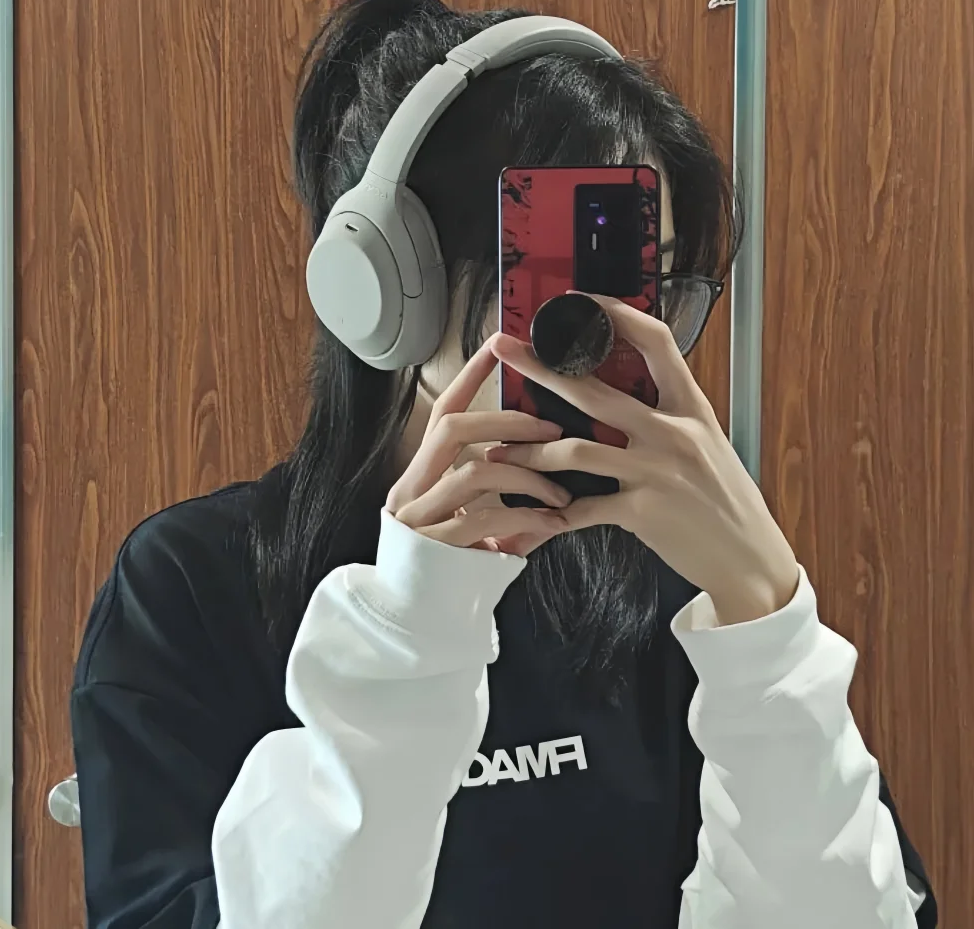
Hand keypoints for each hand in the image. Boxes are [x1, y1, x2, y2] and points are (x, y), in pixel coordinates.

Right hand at [386, 340, 571, 557]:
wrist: (413, 627)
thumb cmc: (448, 569)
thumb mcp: (465, 521)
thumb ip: (489, 490)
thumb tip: (540, 458)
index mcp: (419, 475)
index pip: (443, 412)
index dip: (471, 377)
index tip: (500, 346)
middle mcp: (411, 490)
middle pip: (452, 428)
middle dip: (506, 421)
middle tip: (550, 427)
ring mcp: (419, 519)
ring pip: (474, 470)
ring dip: (527, 475)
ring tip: (562, 493)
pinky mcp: (435, 550)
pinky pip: (486, 520)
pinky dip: (527, 519)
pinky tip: (553, 526)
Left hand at [485, 297, 799, 623]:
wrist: (750, 557)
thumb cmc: (725, 498)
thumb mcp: (708, 441)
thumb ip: (669, 413)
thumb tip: (630, 385)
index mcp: (692, 406)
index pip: (655, 341)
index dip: (616, 313)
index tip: (578, 300)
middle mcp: (674, 432)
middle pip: (594, 390)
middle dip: (541, 367)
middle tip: (505, 349)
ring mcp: (657, 472)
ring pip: (574, 450)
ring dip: (528, 454)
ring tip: (498, 453)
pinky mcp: (642, 512)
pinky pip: (581, 508)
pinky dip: (550, 514)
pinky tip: (529, 514)